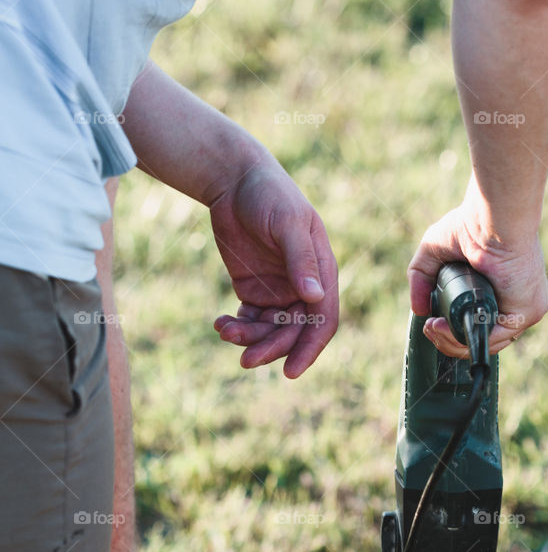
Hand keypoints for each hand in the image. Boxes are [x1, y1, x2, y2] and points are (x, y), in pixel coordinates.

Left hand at [210, 159, 337, 378]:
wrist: (233, 179)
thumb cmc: (268, 194)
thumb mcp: (286, 223)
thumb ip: (300, 260)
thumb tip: (314, 297)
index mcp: (322, 272)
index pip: (323, 321)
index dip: (310, 349)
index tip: (290, 372)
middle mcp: (303, 287)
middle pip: (294, 333)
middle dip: (272, 348)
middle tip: (245, 360)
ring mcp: (278, 291)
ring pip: (270, 332)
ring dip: (250, 339)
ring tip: (225, 332)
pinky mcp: (253, 290)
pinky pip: (249, 321)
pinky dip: (236, 328)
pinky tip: (220, 324)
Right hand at [407, 188, 547, 357]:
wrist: (493, 219)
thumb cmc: (471, 224)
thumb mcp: (435, 252)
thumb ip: (422, 278)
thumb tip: (419, 311)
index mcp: (501, 292)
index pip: (479, 326)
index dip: (453, 332)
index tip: (432, 323)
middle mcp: (516, 303)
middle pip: (481, 340)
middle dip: (448, 341)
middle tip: (430, 327)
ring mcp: (524, 310)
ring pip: (486, 344)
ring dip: (453, 342)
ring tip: (434, 326)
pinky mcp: (527, 312)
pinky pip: (493, 338)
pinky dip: (464, 338)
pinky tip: (443, 327)